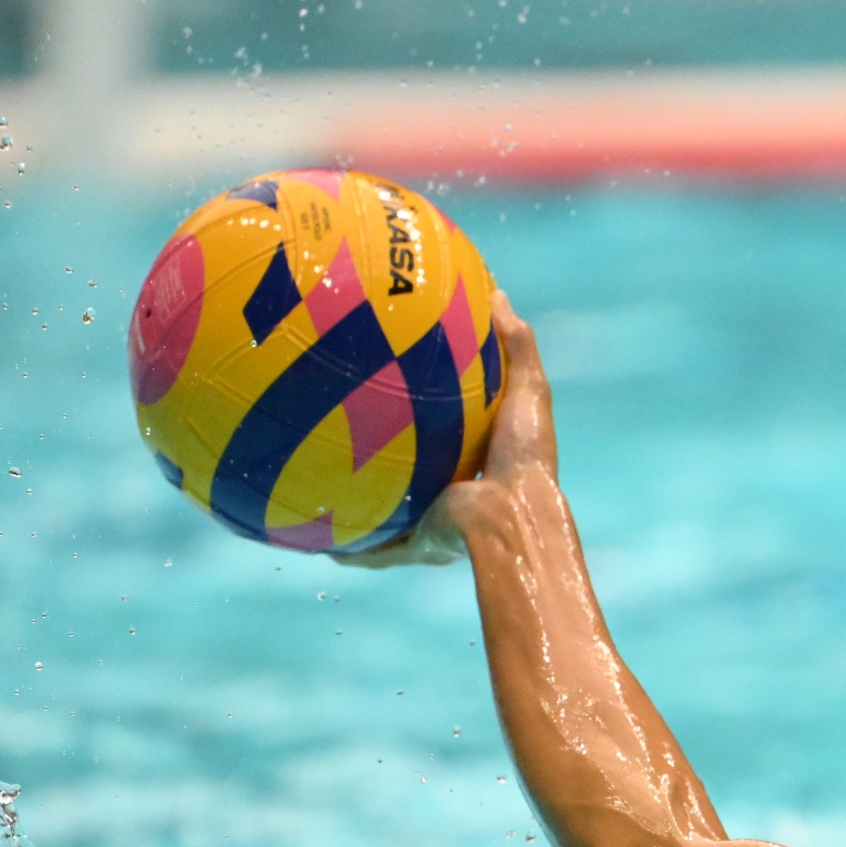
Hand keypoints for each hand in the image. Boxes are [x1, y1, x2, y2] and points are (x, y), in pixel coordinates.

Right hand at [333, 287, 553, 568]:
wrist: (511, 515)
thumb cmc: (526, 455)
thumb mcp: (528, 391)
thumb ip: (515, 345)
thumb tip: (497, 294)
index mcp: (479, 461)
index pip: (446, 435)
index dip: (424, 415)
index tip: (399, 388)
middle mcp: (454, 495)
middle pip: (410, 479)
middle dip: (382, 464)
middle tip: (348, 436)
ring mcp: (431, 525)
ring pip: (386, 520)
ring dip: (357, 512)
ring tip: (319, 494)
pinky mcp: (413, 548)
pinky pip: (372, 552)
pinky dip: (348, 550)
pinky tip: (317, 543)